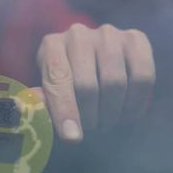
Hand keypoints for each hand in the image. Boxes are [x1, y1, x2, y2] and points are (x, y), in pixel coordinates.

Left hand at [36, 23, 154, 140]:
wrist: (93, 61)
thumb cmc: (66, 82)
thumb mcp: (49, 91)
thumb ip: (43, 101)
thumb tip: (30, 111)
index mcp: (51, 46)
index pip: (58, 79)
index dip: (65, 110)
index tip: (73, 138)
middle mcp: (78, 34)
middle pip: (87, 85)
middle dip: (90, 117)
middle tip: (91, 128)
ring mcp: (108, 34)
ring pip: (115, 83)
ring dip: (112, 113)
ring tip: (107, 121)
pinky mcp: (135, 38)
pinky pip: (143, 76)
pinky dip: (135, 103)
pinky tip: (126, 114)